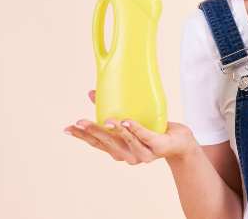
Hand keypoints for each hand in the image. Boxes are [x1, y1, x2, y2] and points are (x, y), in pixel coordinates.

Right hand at [64, 90, 198, 164]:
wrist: (180, 141)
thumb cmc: (153, 129)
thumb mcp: (130, 119)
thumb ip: (111, 109)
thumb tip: (91, 92)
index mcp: (119, 150)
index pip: (97, 143)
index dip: (82, 136)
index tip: (67, 128)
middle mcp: (128, 156)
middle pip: (108, 144)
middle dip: (93, 133)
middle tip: (80, 122)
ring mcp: (143, 153)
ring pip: (126, 142)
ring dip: (116, 131)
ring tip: (105, 120)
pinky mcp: (158, 147)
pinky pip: (145, 137)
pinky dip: (135, 129)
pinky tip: (126, 121)